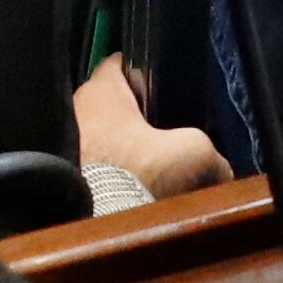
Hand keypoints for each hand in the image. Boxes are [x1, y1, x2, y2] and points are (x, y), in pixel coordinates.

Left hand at [74, 62, 230, 199]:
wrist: (96, 219)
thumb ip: (210, 153)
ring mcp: (66, 140)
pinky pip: (91, 161)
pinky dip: (108, 168)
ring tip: (148, 164)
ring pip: (100, 133)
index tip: (159, 83)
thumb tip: (219, 168)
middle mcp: (76, 107)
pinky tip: (130, 183)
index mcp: (100, 90)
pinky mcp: (64, 170)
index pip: (119, 63)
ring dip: (121, 145)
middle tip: (162, 132)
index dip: (142, 69)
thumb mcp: (192, 153)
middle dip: (135, 115)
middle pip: (111, 101)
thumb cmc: (140, 171)